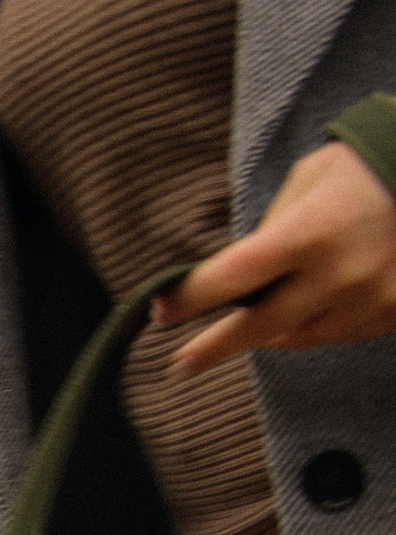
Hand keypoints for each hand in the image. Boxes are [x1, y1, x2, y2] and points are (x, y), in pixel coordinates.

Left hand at [155, 140, 395, 375]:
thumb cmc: (367, 170)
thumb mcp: (311, 181)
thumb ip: (271, 231)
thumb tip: (236, 276)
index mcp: (311, 233)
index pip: (232, 277)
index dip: (191, 298)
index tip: (161, 311)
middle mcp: (340, 274)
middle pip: (258, 328)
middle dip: (213, 347)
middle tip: (180, 364)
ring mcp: (371, 300)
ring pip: (298, 337)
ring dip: (270, 331)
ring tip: (257, 315)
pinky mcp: (394, 314)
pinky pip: (338, 333)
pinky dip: (317, 322)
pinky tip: (316, 301)